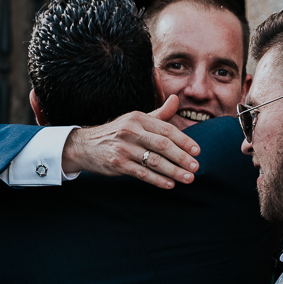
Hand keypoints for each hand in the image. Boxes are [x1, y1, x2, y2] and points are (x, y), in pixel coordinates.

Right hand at [60, 95, 200, 188]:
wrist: (85, 145)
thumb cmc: (117, 132)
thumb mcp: (136, 119)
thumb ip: (159, 113)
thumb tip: (176, 99)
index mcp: (139, 118)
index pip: (167, 129)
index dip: (184, 141)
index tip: (197, 151)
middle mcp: (131, 131)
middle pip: (163, 145)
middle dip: (182, 157)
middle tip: (196, 168)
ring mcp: (123, 148)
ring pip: (154, 161)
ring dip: (174, 171)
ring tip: (188, 178)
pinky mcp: (117, 163)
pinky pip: (142, 173)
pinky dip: (157, 180)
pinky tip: (169, 184)